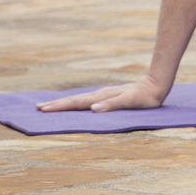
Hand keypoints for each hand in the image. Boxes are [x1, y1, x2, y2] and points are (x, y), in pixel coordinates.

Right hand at [36, 76, 168, 113]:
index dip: (59, 107)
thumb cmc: (146, 97)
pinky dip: (76, 102)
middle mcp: (100, 95)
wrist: (157, 85)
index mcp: (101, 97)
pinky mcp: (108, 96)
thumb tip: (93, 108)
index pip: (76, 103)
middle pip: (74, 100)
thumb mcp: (130, 102)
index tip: (43, 109)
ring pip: (79, 99)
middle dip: (56, 105)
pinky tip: (74, 104)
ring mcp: (104, 94)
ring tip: (49, 106)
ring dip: (64, 103)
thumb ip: (112, 105)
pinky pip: (87, 99)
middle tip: (38, 108)